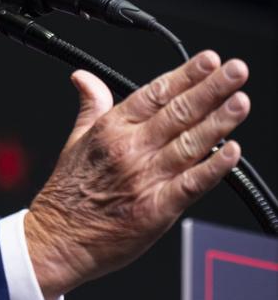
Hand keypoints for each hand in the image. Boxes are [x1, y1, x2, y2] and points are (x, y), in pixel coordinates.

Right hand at [24, 50, 249, 299]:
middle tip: (236, 69)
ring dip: (218, 121)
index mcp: (111, 129)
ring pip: (189, 144)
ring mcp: (144, 178)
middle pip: (178, 112)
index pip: (155, 94)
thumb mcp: (75, 140)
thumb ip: (90, 105)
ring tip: (240, 101)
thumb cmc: (67, 194)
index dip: (185, 74)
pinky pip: (191, 185)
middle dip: (211, 88)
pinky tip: (231, 152)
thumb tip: (84, 78)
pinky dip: (212, 168)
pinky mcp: (156, 209)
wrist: (57, 239)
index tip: (209, 59)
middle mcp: (130, 149)